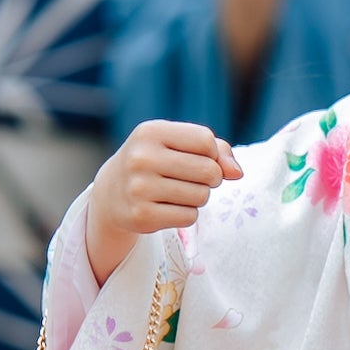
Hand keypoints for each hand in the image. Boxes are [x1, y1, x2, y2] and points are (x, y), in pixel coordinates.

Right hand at [80, 119, 242, 281]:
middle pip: (209, 170)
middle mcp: (141, 158)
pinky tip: (169, 207)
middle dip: (210, 177)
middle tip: (193, 178)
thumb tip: (237, 173)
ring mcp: (139, 188)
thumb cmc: (156, 161)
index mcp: (151, 132)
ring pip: (202, 196)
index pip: (206, 140)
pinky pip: (190, 217)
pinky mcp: (142, 216)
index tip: (199, 157)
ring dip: (199, 196)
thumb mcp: (178, 144)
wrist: (112, 192)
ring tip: (178, 191)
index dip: (212, 152)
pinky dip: (187, 213)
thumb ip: (217, 150)